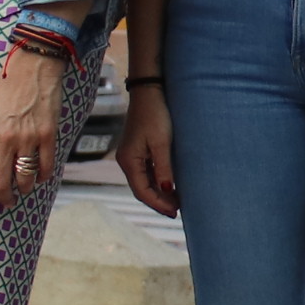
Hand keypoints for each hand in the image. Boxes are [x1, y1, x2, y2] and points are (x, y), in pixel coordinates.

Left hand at [0, 46, 68, 211]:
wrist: (32, 66)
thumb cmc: (7, 87)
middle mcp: (5, 139)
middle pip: (0, 182)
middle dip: (2, 198)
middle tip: (5, 203)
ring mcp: (27, 138)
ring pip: (24, 178)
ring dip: (23, 189)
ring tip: (23, 190)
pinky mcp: (47, 135)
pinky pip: (46, 165)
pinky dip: (43, 176)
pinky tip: (40, 177)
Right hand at [115, 83, 177, 218]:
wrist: (149, 92)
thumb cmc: (155, 114)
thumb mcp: (161, 142)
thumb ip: (163, 168)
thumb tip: (167, 190)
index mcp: (129, 161)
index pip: (142, 191)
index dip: (158, 204)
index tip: (174, 212)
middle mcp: (126, 161)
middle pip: (141, 189)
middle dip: (158, 201)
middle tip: (177, 212)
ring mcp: (131, 156)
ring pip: (144, 182)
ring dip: (159, 193)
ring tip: (176, 202)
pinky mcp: (138, 150)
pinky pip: (146, 173)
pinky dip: (157, 182)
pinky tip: (169, 186)